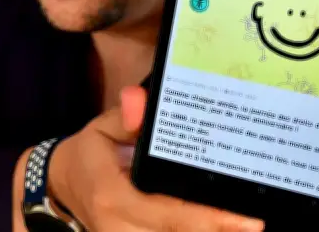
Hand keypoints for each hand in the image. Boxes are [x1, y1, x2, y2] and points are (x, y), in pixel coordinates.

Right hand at [43, 86, 263, 231]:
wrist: (62, 184)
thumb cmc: (90, 154)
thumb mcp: (103, 129)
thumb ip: (127, 118)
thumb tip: (141, 100)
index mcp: (113, 195)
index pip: (169, 212)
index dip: (210, 219)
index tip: (249, 221)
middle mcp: (117, 227)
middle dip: (218, 230)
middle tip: (256, 222)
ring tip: (243, 225)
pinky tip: (220, 227)